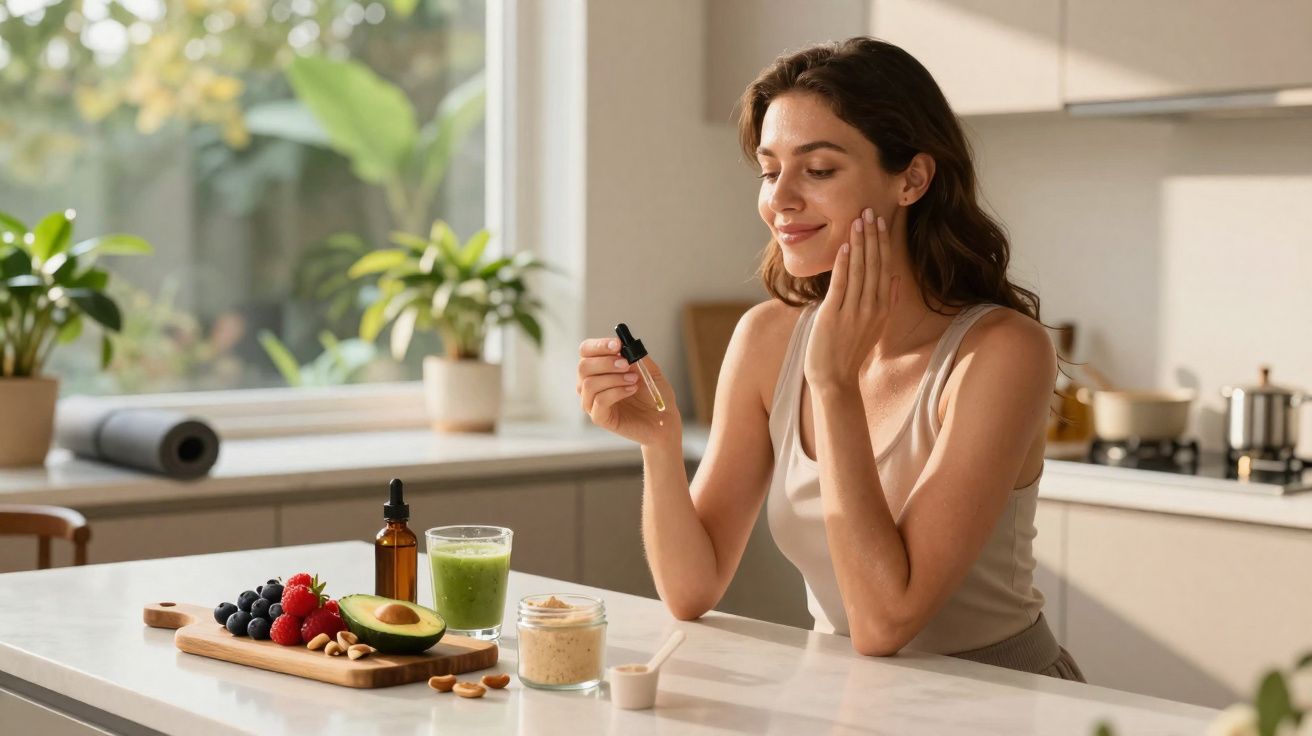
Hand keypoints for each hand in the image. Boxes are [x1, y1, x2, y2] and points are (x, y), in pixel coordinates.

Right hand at [577, 338, 680, 445]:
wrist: (663, 420)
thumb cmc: (654, 395)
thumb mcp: (648, 369)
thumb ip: (636, 356)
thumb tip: (624, 344)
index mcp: (599, 368)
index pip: (586, 351)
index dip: (599, 345)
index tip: (617, 345)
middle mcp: (591, 384)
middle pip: (583, 367)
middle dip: (606, 362)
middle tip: (626, 364)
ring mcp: (593, 402)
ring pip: (589, 384)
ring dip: (613, 378)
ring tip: (634, 380)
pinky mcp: (600, 418)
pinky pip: (599, 401)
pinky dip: (617, 392)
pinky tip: (632, 390)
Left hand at [803, 208, 900, 391]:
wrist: (835, 379)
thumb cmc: (850, 352)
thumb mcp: (875, 327)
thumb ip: (887, 303)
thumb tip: (895, 279)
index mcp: (883, 308)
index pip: (885, 267)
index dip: (882, 243)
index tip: (880, 221)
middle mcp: (872, 308)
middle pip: (874, 264)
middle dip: (871, 236)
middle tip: (869, 210)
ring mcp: (853, 312)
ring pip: (859, 271)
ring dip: (858, 244)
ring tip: (857, 221)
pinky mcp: (833, 316)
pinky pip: (841, 286)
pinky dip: (843, 265)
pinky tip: (843, 247)